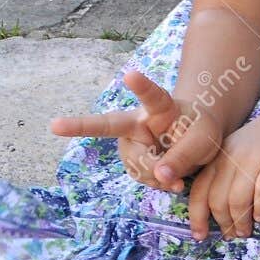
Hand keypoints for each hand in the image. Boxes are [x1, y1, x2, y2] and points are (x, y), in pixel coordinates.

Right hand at [50, 68, 223, 192]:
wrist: (195, 144)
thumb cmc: (200, 132)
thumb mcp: (204, 139)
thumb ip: (185, 155)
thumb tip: (161, 177)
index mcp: (160, 107)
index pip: (151, 95)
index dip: (141, 86)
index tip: (130, 75)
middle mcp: (137, 122)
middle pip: (110, 127)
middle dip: (79, 125)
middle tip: (54, 125)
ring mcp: (131, 144)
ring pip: (137, 165)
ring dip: (160, 174)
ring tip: (178, 169)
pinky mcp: (132, 163)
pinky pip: (144, 179)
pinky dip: (161, 183)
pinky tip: (170, 177)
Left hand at [187, 106, 259, 240]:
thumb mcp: (235, 151)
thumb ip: (223, 174)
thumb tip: (216, 212)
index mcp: (218, 157)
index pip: (199, 191)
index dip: (197, 217)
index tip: (200, 235)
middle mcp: (231, 158)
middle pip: (218, 200)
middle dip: (223, 223)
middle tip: (232, 234)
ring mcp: (254, 160)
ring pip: (238, 200)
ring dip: (241, 222)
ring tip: (246, 230)